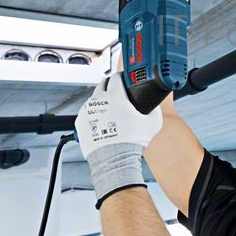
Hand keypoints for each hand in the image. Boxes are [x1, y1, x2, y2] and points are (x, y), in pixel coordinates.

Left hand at [75, 74, 163, 207]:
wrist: (113, 159)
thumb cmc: (131, 142)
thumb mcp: (152, 123)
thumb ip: (155, 110)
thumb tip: (155, 105)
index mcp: (115, 96)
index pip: (115, 77)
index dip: (121, 76)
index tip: (124, 79)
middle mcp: (99, 100)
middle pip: (102, 83)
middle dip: (109, 84)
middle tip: (116, 90)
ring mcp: (87, 111)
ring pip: (93, 99)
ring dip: (101, 100)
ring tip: (110, 110)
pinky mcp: (80, 122)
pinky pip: (87, 113)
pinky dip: (93, 114)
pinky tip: (102, 121)